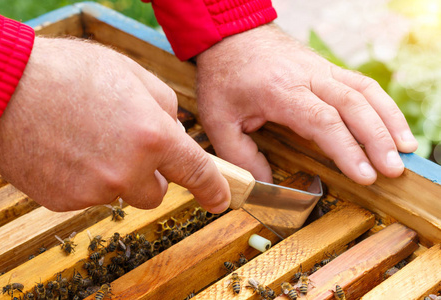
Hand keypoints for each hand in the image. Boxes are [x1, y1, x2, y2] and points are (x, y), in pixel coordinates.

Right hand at [0, 37, 229, 212]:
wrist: (5, 87)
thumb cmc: (69, 73)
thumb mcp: (132, 74)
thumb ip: (166, 107)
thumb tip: (176, 132)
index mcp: (152, 136)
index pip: (197, 173)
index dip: (213, 189)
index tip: (221, 200)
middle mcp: (127, 171)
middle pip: (157, 194)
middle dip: (149, 175)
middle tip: (127, 146)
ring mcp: (94, 190)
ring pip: (120, 193)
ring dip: (115, 175)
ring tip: (88, 140)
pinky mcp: (64, 201)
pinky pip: (89, 196)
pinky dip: (85, 179)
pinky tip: (68, 150)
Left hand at [196, 24, 417, 184]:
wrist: (230, 35)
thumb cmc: (224, 77)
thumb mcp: (217, 120)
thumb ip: (240, 155)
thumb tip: (265, 182)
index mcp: (280, 91)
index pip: (323, 121)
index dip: (347, 149)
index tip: (366, 176)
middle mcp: (307, 77)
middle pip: (353, 106)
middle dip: (378, 139)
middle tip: (393, 170)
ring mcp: (320, 69)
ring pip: (365, 91)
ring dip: (389, 120)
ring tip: (406, 150)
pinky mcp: (326, 67)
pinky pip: (362, 84)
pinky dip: (382, 105)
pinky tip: (392, 125)